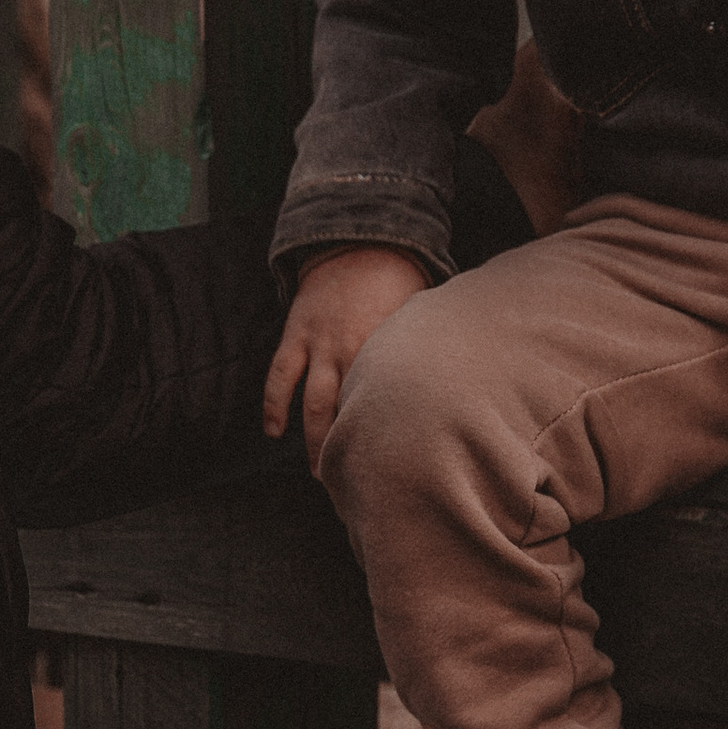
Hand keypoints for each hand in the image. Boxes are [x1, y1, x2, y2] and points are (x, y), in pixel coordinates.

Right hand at [262, 245, 429, 464]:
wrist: (358, 242)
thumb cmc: (400, 283)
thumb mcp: (421, 319)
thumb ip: (425, 354)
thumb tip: (454, 387)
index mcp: (386, 350)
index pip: (389, 404)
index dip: (393, 439)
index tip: (399, 471)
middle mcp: (351, 351)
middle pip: (348, 414)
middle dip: (348, 451)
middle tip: (353, 486)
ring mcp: (319, 344)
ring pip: (313, 403)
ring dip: (314, 440)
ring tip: (318, 472)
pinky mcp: (296, 335)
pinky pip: (279, 376)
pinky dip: (274, 405)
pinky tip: (273, 431)